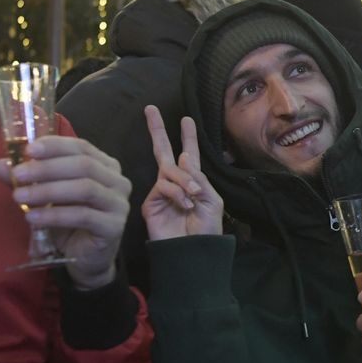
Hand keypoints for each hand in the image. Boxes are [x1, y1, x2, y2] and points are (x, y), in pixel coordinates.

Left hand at [0, 135, 130, 289]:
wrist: (84, 259)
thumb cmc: (68, 222)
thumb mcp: (45, 197)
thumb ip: (28, 179)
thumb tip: (0, 164)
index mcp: (105, 165)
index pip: (81, 147)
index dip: (55, 145)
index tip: (28, 150)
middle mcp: (117, 180)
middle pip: (83, 165)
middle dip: (47, 168)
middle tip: (18, 174)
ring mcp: (119, 203)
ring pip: (85, 188)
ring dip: (48, 191)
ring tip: (19, 196)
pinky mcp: (114, 226)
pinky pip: (83, 216)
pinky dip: (55, 215)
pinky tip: (32, 217)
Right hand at [142, 106, 222, 239]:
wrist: (193, 253)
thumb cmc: (206, 231)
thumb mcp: (212, 200)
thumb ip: (199, 177)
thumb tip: (183, 156)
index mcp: (192, 182)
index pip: (189, 154)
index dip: (188, 137)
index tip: (186, 119)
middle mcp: (174, 183)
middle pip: (163, 151)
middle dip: (157, 129)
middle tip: (149, 109)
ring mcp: (161, 192)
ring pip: (169, 169)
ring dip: (185, 180)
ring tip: (195, 196)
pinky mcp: (151, 203)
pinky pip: (163, 185)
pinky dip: (177, 192)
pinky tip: (185, 204)